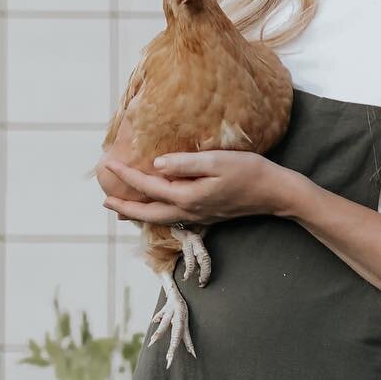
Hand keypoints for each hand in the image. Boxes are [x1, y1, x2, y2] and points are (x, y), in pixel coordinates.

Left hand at [100, 151, 298, 225]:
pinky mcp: (207, 215)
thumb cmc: (249, 172)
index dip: (127, 175)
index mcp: (188, 196)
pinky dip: (157, 214)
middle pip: (148, 213)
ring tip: (122, 209)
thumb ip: (185, 163)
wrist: (275, 193)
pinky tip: (157, 208)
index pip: (149, 185)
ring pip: (160, 218)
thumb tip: (156, 165)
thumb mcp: (217, 161)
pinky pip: (173, 217)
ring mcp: (199, 216)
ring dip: (139, 214)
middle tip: (105, 202)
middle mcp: (190, 210)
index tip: (109, 164)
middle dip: (125, 207)